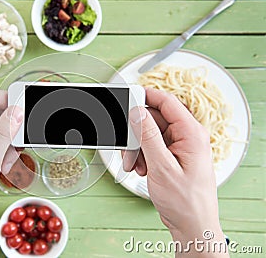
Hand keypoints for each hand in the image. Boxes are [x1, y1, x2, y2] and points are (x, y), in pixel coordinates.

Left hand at [0, 90, 22, 257]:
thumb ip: (4, 134)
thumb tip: (18, 111)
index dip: (11, 102)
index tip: (26, 116)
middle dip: (11, 130)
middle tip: (13, 148)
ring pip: (0, 128)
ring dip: (8, 144)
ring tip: (3, 163)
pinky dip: (5, 152)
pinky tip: (1, 167)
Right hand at [124, 88, 227, 256]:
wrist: (191, 224)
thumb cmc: (185, 201)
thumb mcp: (162, 167)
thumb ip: (149, 137)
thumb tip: (138, 112)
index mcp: (191, 134)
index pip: (168, 103)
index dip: (147, 97)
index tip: (128, 97)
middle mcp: (187, 137)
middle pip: (154, 120)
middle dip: (137, 134)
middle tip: (128, 149)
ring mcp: (179, 147)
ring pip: (150, 135)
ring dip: (138, 149)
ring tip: (135, 165)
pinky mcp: (172, 156)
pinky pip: (152, 147)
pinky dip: (142, 156)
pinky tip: (142, 169)